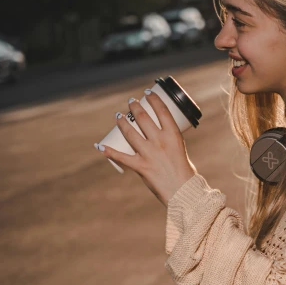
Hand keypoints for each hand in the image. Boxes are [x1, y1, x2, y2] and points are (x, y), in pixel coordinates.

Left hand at [94, 91, 196, 205]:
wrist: (183, 191)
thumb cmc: (185, 171)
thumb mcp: (180, 149)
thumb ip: (168, 141)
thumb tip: (157, 135)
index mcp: (174, 135)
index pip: (162, 111)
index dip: (153, 99)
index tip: (148, 93)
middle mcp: (160, 141)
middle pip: (143, 118)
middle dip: (134, 107)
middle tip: (131, 102)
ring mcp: (149, 154)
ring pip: (130, 133)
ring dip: (121, 122)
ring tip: (118, 116)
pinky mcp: (141, 167)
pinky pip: (121, 157)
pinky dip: (109, 151)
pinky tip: (100, 146)